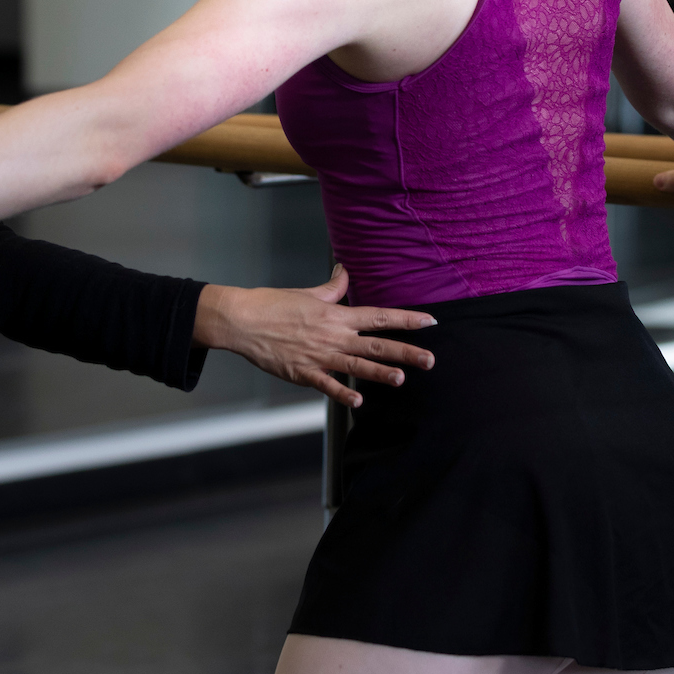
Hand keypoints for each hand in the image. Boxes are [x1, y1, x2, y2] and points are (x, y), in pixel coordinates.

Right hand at [194, 265, 435, 408]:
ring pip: (357, 365)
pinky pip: (327, 385)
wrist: (243, 320)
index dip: (407, 319)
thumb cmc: (273, 305)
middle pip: (377, 344)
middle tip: (430, 360)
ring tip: (401, 379)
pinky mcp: (303, 372)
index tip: (430, 322)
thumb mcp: (307, 293)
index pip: (380, 316)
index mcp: (337, 315)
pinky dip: (343, 394)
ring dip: (380, 372)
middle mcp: (333, 335)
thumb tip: (345, 272)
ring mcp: (319, 355)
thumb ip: (332, 288)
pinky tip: (359, 401)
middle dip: (406, 352)